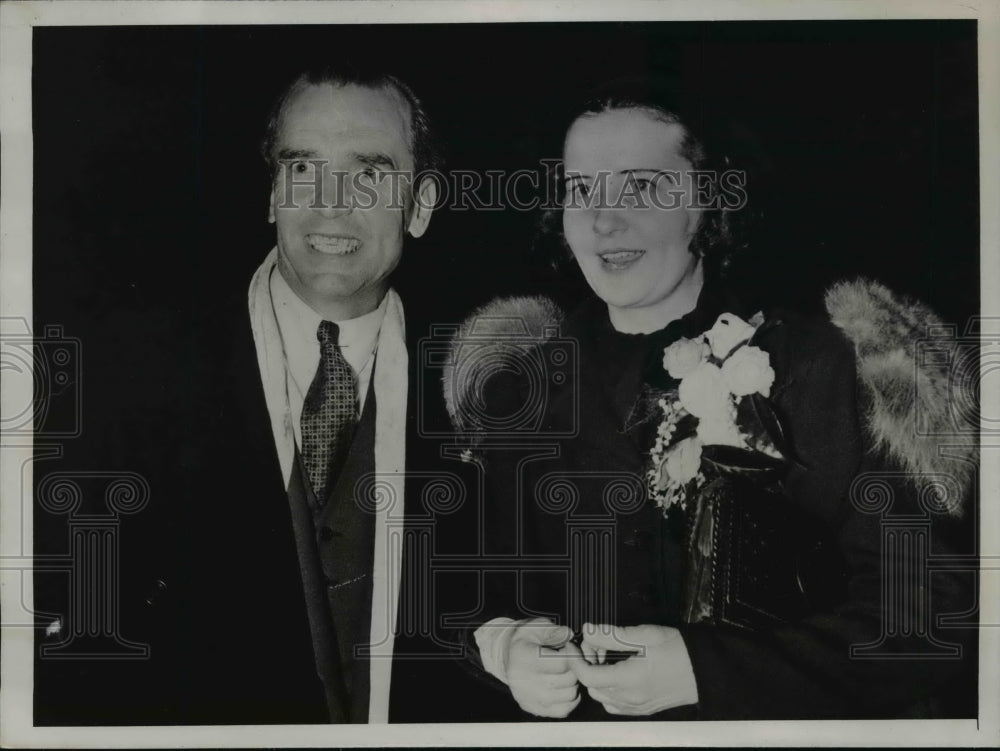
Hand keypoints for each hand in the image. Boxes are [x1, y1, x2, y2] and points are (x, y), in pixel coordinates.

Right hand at [503, 619, 582, 717]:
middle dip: (574, 668)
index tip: (569, 648)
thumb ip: (553, 630)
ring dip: (573, 683)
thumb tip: (568, 635)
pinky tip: (564, 686)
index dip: (572, 653)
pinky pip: (563, 710)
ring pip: (569, 696)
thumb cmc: (525, 639)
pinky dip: (569, 699)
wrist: (507, 654)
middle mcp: (523, 681)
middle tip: (569, 660)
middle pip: (567, 680)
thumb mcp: (536, 626)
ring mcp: (528, 697)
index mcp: (524, 658)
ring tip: (565, 672)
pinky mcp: (532, 708)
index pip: (562, 663)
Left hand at [572, 623, 698, 715]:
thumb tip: (588, 630)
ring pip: (601, 697)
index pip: (587, 675)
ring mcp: (636, 706)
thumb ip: (612, 634)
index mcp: (628, 680)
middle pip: (591, 686)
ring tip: (607, 658)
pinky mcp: (642, 709)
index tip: (573, 645)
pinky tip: (617, 674)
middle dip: (587, 664)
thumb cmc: (677, 650)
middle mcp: (629, 698)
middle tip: (596, 645)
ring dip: (597, 678)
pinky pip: (614, 705)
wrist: (703, 670)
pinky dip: (608, 690)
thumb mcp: (645, 635)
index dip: (575, 659)